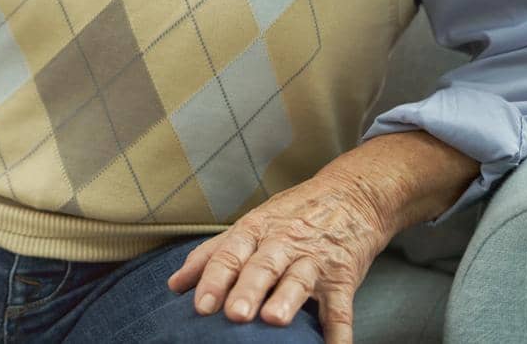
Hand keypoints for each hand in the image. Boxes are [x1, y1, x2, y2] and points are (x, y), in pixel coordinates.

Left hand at [166, 168, 390, 343]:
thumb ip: (212, 254)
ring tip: (274, 320)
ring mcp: (314, 260)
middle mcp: (283, 244)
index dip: (213, 280)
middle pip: (262, 267)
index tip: (200, 305)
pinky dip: (339, 332)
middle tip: (233, 315)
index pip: (229, 254)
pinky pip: (341, 307)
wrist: (351, 196)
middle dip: (247, 290)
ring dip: (286, 300)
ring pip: (298, 280)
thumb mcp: (249, 225)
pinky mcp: (343, 276)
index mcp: (254, 231)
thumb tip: (175, 285)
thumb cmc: (291, 216)